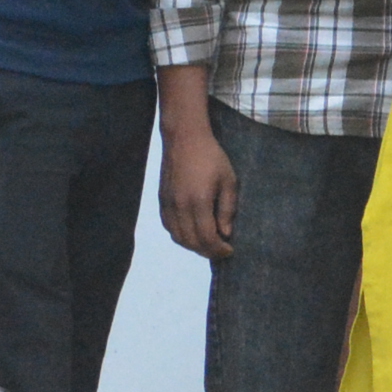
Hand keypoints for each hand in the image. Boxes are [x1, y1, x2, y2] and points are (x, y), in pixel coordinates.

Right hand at [158, 116, 238, 258]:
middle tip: (221, 252)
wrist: (184, 139)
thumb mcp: (229, 180)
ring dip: (193, 246)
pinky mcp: (162, 201)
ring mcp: (168, 204)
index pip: (206, 237)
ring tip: (208, 245)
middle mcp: (180, 207)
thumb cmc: (212, 157)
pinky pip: (169, 227)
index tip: (230, 251)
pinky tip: (192, 234)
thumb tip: (225, 233)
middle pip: (191, 241)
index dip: (218, 249)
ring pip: (178, 237)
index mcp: (198, 202)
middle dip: (207, 251)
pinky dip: (181, 236)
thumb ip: (227, 209)